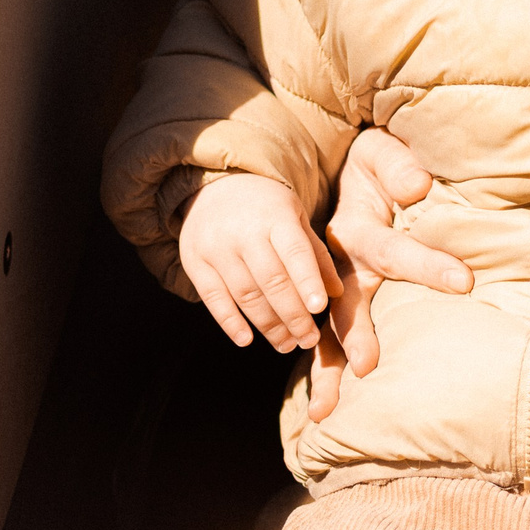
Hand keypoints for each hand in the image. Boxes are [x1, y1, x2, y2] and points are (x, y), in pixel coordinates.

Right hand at [179, 172, 340, 351]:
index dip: (307, 281)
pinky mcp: (194, 262)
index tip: (319, 309)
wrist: (217, 185)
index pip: (294, 252)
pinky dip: (230, 322)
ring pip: (245, 294)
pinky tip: (247, 340)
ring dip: (268, 325)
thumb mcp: (296, 219)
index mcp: (275, 216)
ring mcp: (215, 247)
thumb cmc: (268, 208)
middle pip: (271, 281)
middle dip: (293, 315)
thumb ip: (315, 255)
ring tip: (287, 344)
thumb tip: (335, 294)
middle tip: (308, 339)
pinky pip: (212, 298)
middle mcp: (243, 232)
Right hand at [310, 128, 472, 418]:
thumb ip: (398, 166)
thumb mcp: (381, 153)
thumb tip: (419, 185)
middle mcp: (337, 264)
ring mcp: (331, 288)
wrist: (341, 173)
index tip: (467, 282)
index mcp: (356, 228)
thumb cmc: (375, 165)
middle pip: (345, 302)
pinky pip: (323, 338)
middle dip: (355, 335)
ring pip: (324, 331)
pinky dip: (321, 372)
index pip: (396, 249)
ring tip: (325, 411)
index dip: (429, 264)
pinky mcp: (331, 302)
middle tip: (366, 367)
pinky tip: (322, 414)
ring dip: (326, 369)